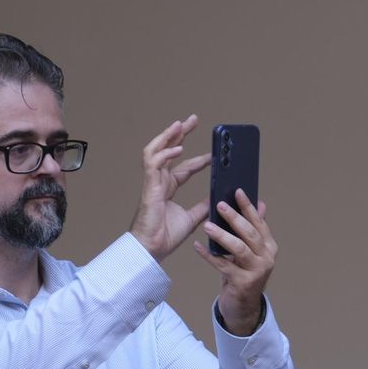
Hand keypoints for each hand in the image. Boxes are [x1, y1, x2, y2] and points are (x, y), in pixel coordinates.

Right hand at [129, 115, 210, 261]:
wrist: (153, 248)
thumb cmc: (166, 235)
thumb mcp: (193, 217)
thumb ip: (204, 206)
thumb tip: (219, 197)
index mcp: (168, 188)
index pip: (184, 167)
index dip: (199, 159)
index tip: (215, 154)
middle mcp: (159, 181)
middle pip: (168, 151)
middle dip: (180, 134)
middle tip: (193, 120)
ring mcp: (152, 182)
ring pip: (156, 151)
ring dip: (168, 136)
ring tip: (180, 124)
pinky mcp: (149, 187)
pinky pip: (154, 164)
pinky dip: (165, 154)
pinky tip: (178, 149)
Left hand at [195, 188, 276, 333]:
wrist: (244, 306)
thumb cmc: (244, 274)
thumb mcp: (252, 251)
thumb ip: (255, 230)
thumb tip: (261, 204)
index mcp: (269, 246)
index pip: (259, 222)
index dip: (248, 206)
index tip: (237, 191)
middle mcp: (267, 258)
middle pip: (250, 234)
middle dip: (235, 218)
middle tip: (220, 205)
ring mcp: (256, 271)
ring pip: (239, 249)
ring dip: (222, 236)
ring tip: (207, 226)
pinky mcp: (243, 283)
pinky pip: (223, 266)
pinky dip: (209, 256)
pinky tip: (198, 246)